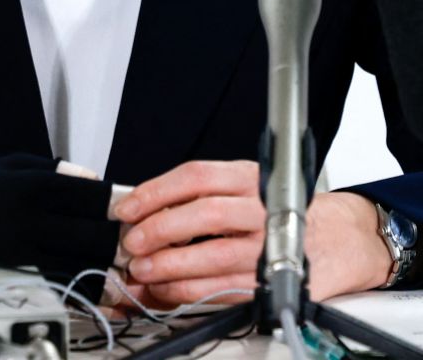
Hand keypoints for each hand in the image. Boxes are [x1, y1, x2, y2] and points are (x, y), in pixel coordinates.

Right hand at [0, 153, 119, 290]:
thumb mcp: (2, 167)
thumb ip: (49, 171)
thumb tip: (91, 179)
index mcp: (29, 185)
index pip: (90, 197)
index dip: (115, 205)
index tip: (130, 211)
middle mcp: (29, 221)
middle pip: (92, 236)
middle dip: (117, 243)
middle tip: (135, 247)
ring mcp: (20, 257)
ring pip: (79, 270)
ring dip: (105, 274)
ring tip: (122, 275)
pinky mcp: (9, 284)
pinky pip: (55, 292)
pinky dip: (79, 295)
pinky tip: (94, 296)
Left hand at [110, 160, 391, 308]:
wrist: (340, 239)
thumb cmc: (281, 210)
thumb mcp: (244, 186)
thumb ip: (198, 196)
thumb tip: (141, 214)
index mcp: (248, 177)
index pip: (195, 177)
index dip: (155, 191)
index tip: (127, 208)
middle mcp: (262, 208)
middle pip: (202, 214)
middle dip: (160, 229)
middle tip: (132, 241)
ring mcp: (271, 246)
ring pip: (213, 254)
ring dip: (171, 265)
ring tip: (143, 269)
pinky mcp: (277, 280)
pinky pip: (227, 287)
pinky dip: (191, 290)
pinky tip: (169, 289)